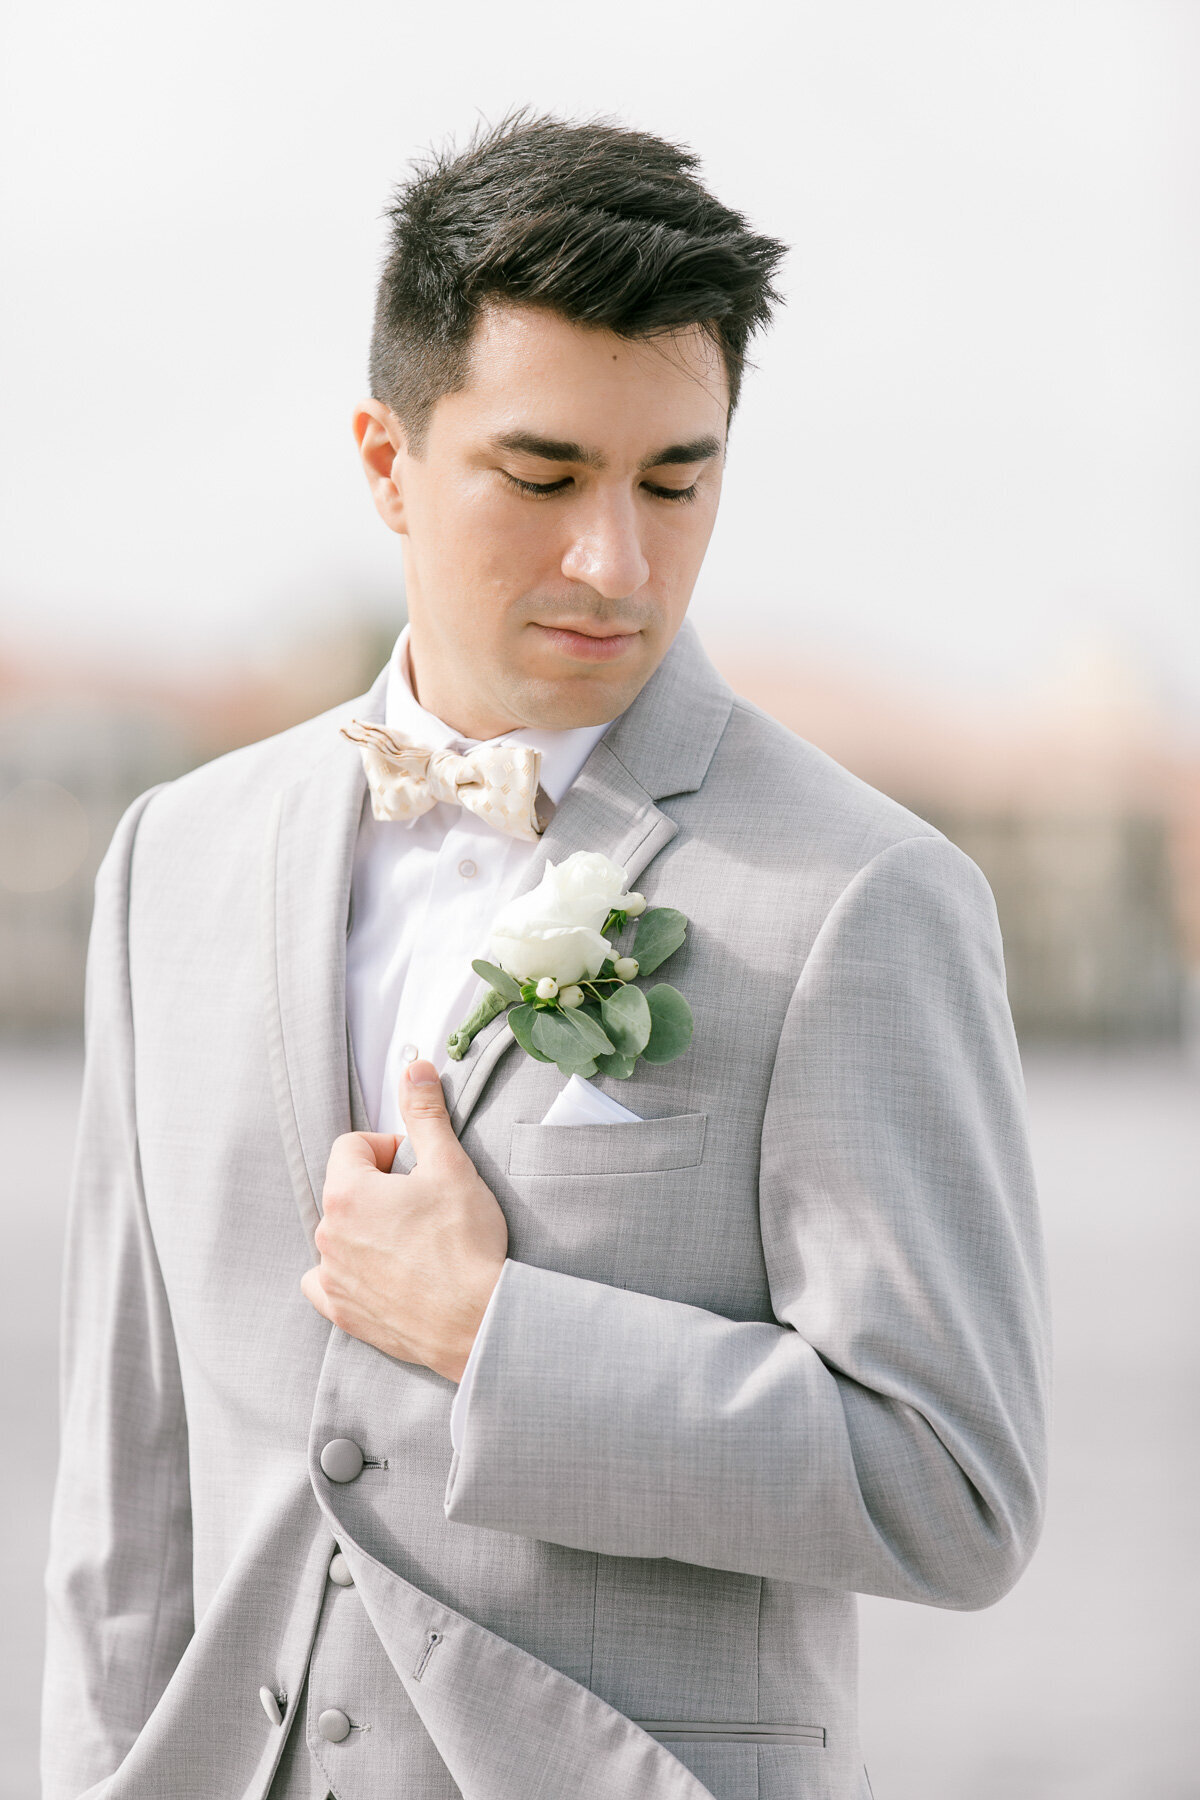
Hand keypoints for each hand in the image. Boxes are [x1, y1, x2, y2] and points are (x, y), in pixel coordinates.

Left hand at [300, 1060, 508, 1380]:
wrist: (479, 1321)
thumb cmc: (466, 1245)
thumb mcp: (451, 1166)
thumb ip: (426, 1114)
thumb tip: (414, 1069)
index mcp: (347, 1193)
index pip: (351, 1146)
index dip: (388, 1149)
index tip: (417, 1165)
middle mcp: (328, 1236)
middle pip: (346, 1190)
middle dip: (380, 1189)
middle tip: (424, 1205)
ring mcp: (333, 1277)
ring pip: (340, 1235)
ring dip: (368, 1230)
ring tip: (414, 1243)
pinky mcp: (343, 1312)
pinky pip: (328, 1282)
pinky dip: (349, 1274)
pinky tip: (384, 1275)